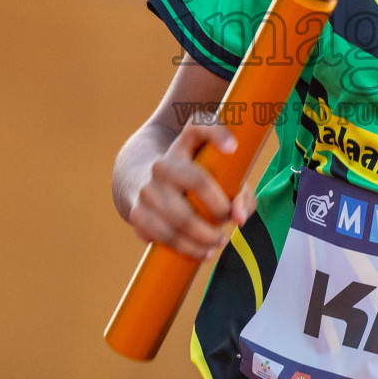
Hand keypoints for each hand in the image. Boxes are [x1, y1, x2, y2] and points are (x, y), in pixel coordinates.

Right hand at [124, 116, 256, 260]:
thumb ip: (240, 194)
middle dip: (219, 206)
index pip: (199, 126)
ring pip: (181, 217)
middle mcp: (163, 163)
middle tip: (228, 219)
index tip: (234, 148)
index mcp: (184, 145)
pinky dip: (189, 249)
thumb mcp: (216, 177)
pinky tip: (203, 252)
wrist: (137, 180)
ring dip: (206, 236)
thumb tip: (239, 218)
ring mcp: (147, 188)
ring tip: (219, 241)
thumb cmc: (191, 180)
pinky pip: (165, 237)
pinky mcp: (137, 213)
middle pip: (197, 179)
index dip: (217, 134)